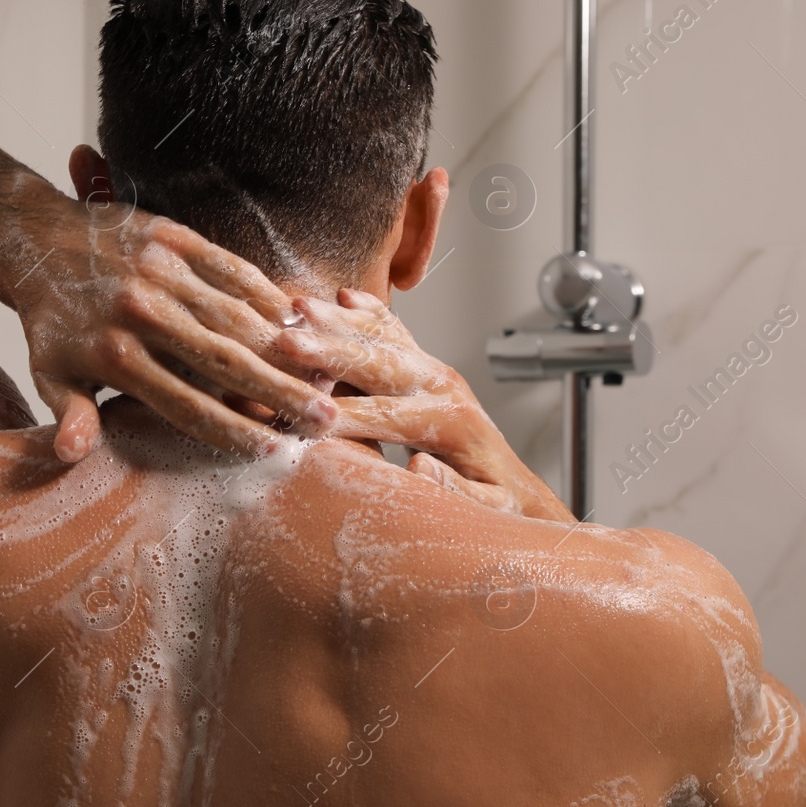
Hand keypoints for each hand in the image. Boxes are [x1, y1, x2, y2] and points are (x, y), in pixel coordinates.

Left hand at [12, 202, 336, 462]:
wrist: (33, 238)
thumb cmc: (52, 322)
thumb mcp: (49, 375)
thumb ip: (71, 414)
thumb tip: (72, 455)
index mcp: (114, 357)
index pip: (187, 405)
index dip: (235, 431)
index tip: (277, 451)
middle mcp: (141, 315)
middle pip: (225, 364)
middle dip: (281, 394)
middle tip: (327, 419)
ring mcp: (160, 272)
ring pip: (237, 317)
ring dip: (286, 348)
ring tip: (328, 373)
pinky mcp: (173, 237)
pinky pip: (232, 269)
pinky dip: (266, 295)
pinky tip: (298, 319)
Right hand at [274, 289, 573, 521]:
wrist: (517, 489)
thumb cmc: (498, 504)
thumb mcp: (486, 509)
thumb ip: (453, 490)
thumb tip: (418, 464)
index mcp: (449, 422)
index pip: (383, 416)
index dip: (339, 416)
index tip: (300, 414)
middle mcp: (442, 386)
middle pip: (377, 364)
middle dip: (329, 353)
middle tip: (288, 342)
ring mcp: (434, 372)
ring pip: (381, 338)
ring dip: (339, 322)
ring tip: (299, 307)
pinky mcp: (428, 368)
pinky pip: (396, 333)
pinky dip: (368, 313)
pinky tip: (344, 297)